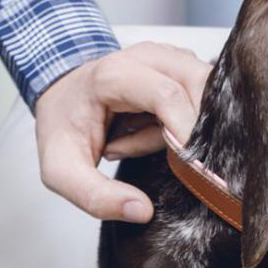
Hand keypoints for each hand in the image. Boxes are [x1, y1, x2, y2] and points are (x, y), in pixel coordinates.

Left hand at [34, 42, 210, 221]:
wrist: (62, 92)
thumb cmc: (62, 125)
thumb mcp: (61, 171)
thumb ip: (95, 196)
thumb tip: (142, 211)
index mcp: (115, 74)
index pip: (168, 95)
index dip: (188, 131)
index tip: (195, 167)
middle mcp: (147, 56)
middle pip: (198, 84)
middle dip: (195, 128)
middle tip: (166, 158)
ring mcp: (169, 56)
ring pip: (206, 88)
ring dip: (189, 124)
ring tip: (147, 141)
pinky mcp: (182, 64)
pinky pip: (204, 91)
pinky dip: (190, 118)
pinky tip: (157, 130)